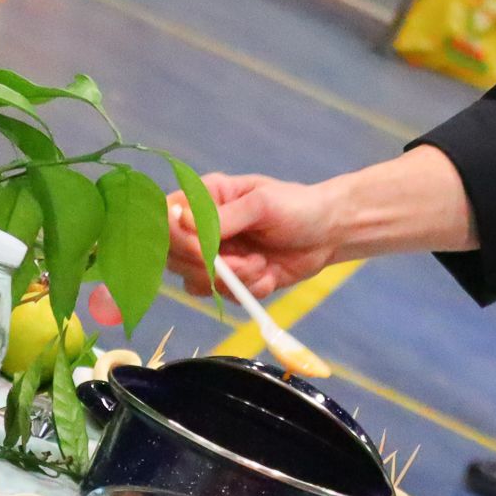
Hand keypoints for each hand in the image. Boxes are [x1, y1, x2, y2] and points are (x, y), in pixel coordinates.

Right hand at [165, 172, 341, 295]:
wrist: (329, 234)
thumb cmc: (298, 207)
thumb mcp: (263, 205)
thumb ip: (223, 216)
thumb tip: (180, 221)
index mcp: (205, 199)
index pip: (165, 219)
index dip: (177, 240)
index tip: (204, 251)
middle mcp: (202, 229)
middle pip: (174, 257)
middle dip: (211, 267)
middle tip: (248, 261)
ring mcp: (215, 256)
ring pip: (196, 282)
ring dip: (233, 280)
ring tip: (262, 264)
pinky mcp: (231, 280)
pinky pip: (223, 296)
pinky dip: (248, 290)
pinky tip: (269, 274)